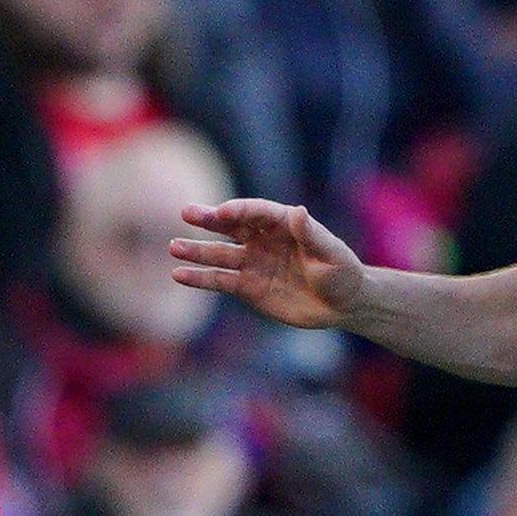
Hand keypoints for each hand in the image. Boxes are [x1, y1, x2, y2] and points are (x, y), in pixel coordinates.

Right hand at [169, 199, 369, 331]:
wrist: (342, 304)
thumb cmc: (342, 273)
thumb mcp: (332, 254)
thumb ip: (313, 235)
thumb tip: (298, 212)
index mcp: (284, 223)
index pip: (257, 213)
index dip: (239, 210)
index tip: (221, 213)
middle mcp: (263, 239)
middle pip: (231, 226)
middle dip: (209, 220)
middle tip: (187, 213)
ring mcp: (253, 262)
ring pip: (220, 254)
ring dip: (197, 251)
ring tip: (174, 248)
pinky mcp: (248, 287)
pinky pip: (221, 281)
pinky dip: (200, 279)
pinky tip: (179, 275)